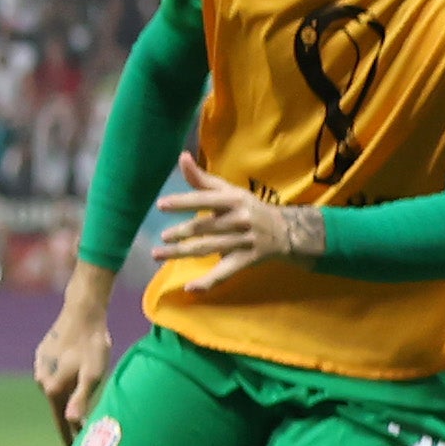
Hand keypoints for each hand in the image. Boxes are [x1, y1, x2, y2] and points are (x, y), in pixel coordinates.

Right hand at [33, 274, 115, 444]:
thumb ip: (81, 399)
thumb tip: (72, 421)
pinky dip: (65, 380)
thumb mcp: (93, 375)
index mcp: (53, 389)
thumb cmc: (93, 345)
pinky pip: (55, 374)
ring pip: (57, 389)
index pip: (61, 422)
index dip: (69, 438)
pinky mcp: (43, 355)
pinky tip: (74, 375)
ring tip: (86, 397)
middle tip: (85, 431)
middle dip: (70, 418)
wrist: (82, 313)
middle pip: (59, 406)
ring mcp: (41, 367)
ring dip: (69, 395)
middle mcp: (42, 380)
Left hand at [151, 153, 321, 289]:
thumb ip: (203, 179)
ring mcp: (244, 241)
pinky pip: (225, 272)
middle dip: (181, 233)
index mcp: (234, 200)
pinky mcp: (246, 260)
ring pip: (209, 248)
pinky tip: (190, 288)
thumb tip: (182, 157)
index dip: (184, 202)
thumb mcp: (230, 191)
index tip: (161, 204)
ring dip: (181, 253)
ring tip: (157, 254)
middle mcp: (240, 219)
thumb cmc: (248, 208)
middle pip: (205, 227)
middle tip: (162, 237)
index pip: (206, 199)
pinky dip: (208, 282)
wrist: (286, 231)